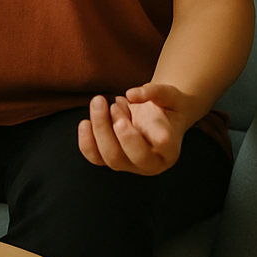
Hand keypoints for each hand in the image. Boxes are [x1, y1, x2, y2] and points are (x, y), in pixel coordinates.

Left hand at [77, 83, 197, 175]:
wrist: (157, 117)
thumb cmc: (167, 107)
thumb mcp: (170, 95)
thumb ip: (155, 92)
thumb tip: (131, 94)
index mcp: (170, 149)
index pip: (163, 146)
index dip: (149, 128)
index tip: (132, 107)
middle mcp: (152, 164)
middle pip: (136, 157)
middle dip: (120, 130)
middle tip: (115, 106)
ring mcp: (130, 164)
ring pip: (112, 157)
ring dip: (101, 128)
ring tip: (102, 103)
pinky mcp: (110, 160)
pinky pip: (95, 158)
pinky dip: (86, 140)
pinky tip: (86, 122)